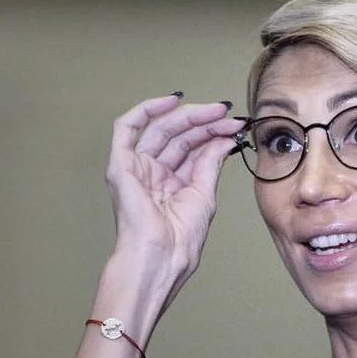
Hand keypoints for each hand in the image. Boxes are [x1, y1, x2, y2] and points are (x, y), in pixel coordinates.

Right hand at [104, 94, 243, 313]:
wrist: (162, 257)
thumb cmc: (180, 239)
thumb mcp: (203, 193)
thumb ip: (210, 162)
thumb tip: (224, 136)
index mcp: (172, 183)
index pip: (193, 147)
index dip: (214, 132)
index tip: (236, 125)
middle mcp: (153, 173)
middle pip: (179, 135)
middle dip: (206, 122)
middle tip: (228, 114)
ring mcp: (136, 167)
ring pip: (161, 128)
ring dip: (189, 116)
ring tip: (215, 111)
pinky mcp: (120, 164)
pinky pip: (127, 127)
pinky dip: (147, 109)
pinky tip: (172, 100)